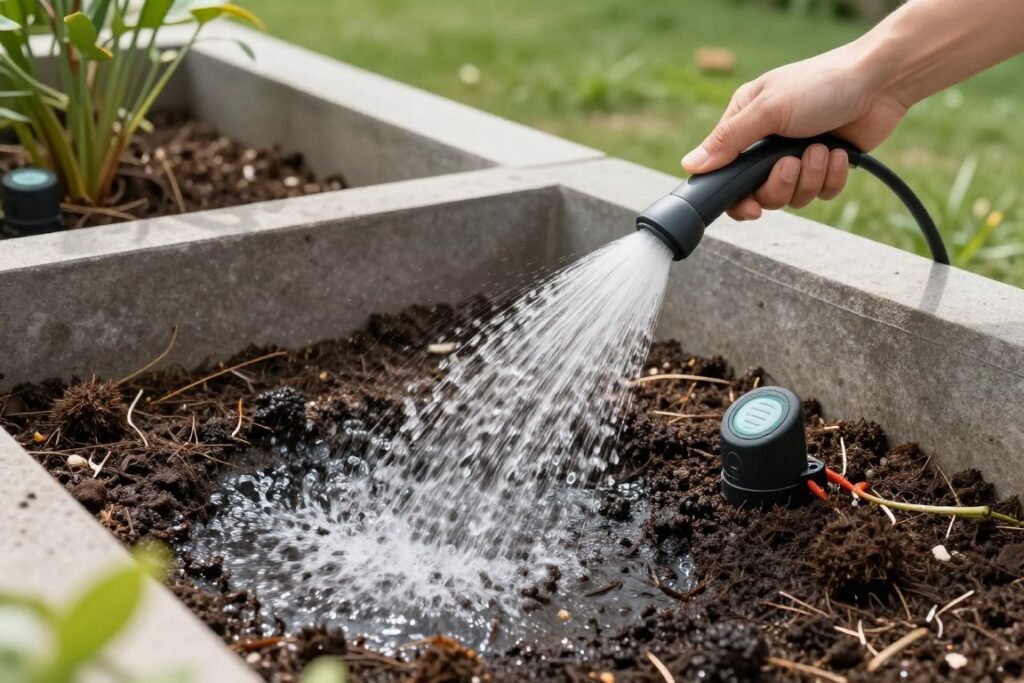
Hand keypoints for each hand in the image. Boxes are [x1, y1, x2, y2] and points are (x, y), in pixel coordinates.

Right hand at [682, 44, 908, 219]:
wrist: (880, 82)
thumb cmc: (821, 84)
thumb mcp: (767, 110)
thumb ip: (728, 140)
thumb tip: (690, 165)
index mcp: (745, 124)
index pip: (725, 173)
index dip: (737, 198)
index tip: (752, 208)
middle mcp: (767, 143)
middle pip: (760, 194)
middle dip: (780, 185)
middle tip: (792, 164)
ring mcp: (797, 156)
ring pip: (793, 197)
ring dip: (811, 177)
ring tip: (822, 149)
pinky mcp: (826, 166)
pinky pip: (821, 193)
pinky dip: (832, 176)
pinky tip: (840, 152)